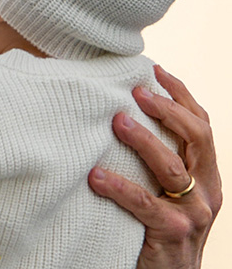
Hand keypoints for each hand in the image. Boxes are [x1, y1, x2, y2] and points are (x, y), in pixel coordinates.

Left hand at [89, 65, 221, 268]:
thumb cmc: (158, 227)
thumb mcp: (167, 191)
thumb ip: (156, 162)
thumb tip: (119, 113)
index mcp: (208, 175)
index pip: (202, 126)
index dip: (182, 96)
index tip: (156, 70)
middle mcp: (207, 191)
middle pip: (196, 138)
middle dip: (168, 110)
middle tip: (136, 92)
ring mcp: (193, 213)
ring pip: (173, 168)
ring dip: (145, 141)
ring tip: (117, 122)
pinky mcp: (172, 233)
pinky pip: (145, 205)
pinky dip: (119, 188)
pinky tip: (95, 177)